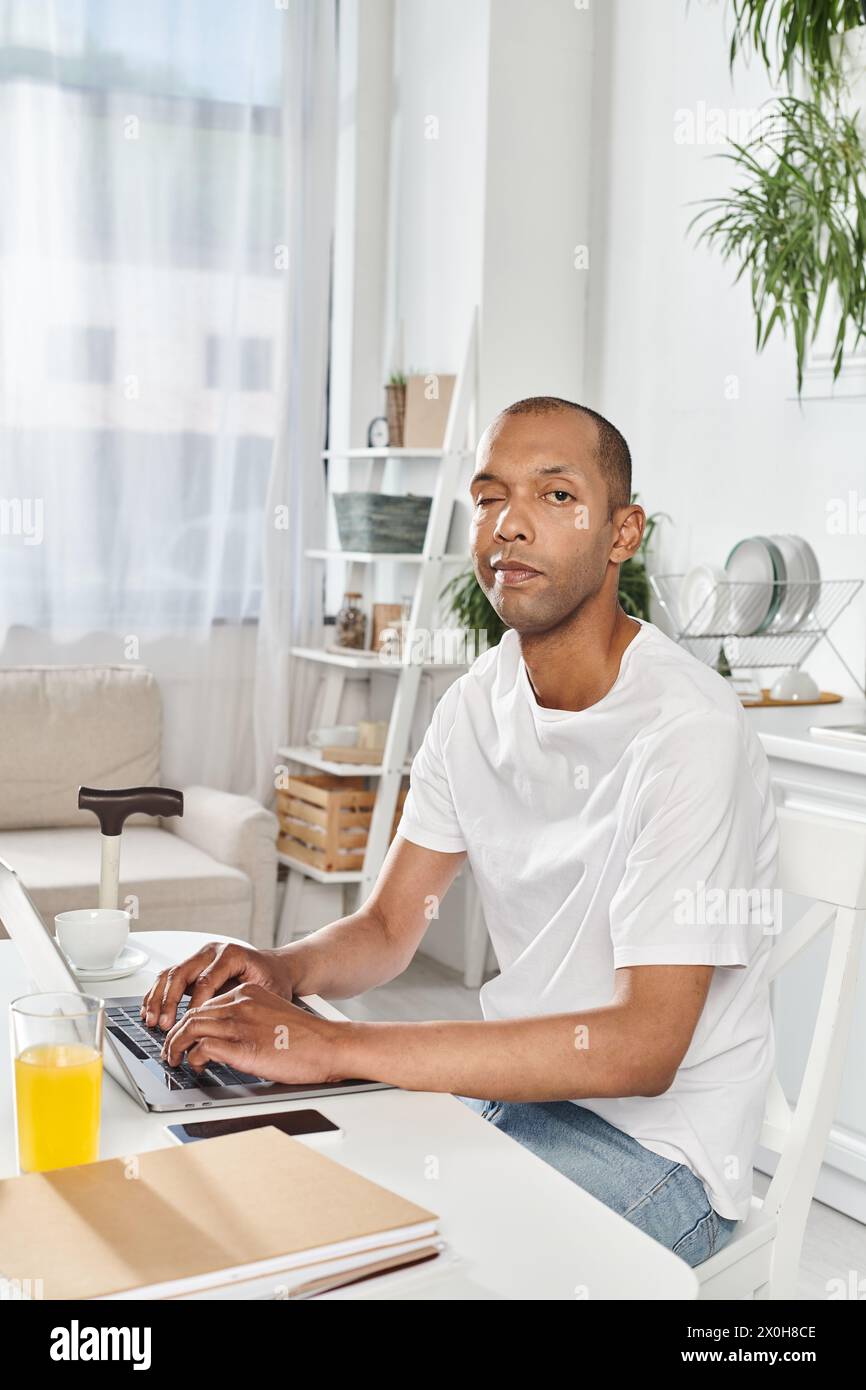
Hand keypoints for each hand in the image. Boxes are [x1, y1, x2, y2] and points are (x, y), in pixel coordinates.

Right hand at [141, 941, 294, 1029]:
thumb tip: (226, 1024)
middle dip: (169, 1001)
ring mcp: (200, 957)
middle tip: (164, 1024)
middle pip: (182, 973)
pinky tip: (150, 1011)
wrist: (274, 968)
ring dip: (158, 998)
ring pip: (171, 974)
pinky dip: (157, 995)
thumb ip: (248, 1003)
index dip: (195, 1004)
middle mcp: (212, 952)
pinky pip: (169, 978)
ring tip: (152, 1021)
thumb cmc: (273, 979)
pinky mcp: (193, 967)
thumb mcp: (267, 991)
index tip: (189, 1024)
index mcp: (231, 955)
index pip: (206, 980)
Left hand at [159, 983, 351, 1083]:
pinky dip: (194, 1058)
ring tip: (174, 1060)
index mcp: (248, 993)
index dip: (188, 1021)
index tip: (182, 1035)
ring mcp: (241, 1024)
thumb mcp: (272, 1016)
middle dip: (175, 1034)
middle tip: (170, 1050)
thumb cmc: (306, 1038)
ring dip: (176, 1045)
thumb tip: (224, 1039)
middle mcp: (241, 1003)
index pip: (205, 1003)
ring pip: (191, 1027)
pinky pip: (203, 1048)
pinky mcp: (243, 1047)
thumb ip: (248, 1019)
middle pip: (192, 1013)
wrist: (329, 1045)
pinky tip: (196, 1066)